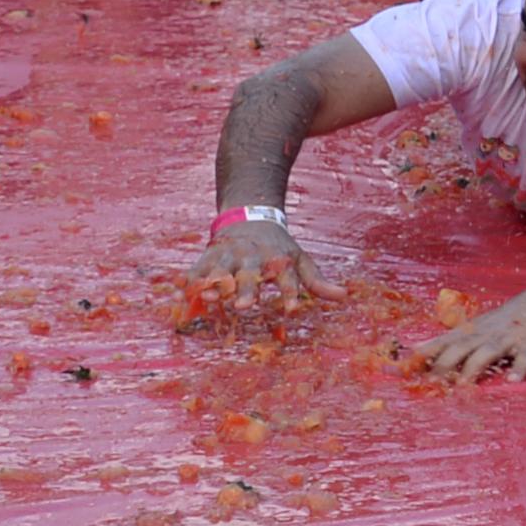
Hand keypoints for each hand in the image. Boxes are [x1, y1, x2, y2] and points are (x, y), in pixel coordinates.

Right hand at [187, 219, 331, 312]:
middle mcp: (252, 256)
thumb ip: (317, 280)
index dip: (289, 292)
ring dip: (214, 283)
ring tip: (209, 296)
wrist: (250, 216)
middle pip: (249, 273)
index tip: (291, 308)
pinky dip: (190, 280)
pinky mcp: (208, 257)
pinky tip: (182, 292)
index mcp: (277, 258)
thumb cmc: (278, 247)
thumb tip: (343, 296)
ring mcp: (228, 255)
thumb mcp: (300, 259)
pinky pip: (197, 269)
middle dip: (246, 288)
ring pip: (220, 269)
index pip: (286, 276)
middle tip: (244, 305)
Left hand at [423, 287, 525, 382]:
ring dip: (474, 367)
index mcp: (470, 332)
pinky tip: (514, 380)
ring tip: (464, 385)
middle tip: (431, 383)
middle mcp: (485, 334)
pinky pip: (525, 355)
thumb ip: (450, 342)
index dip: (422, 355)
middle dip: (444, 364)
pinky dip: (520, 367)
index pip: (441, 343)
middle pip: (460, 348)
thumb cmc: (502, 322)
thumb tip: (415, 352)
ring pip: (488, 352)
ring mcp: (508, 337)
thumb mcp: (475, 329)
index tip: (401, 368)